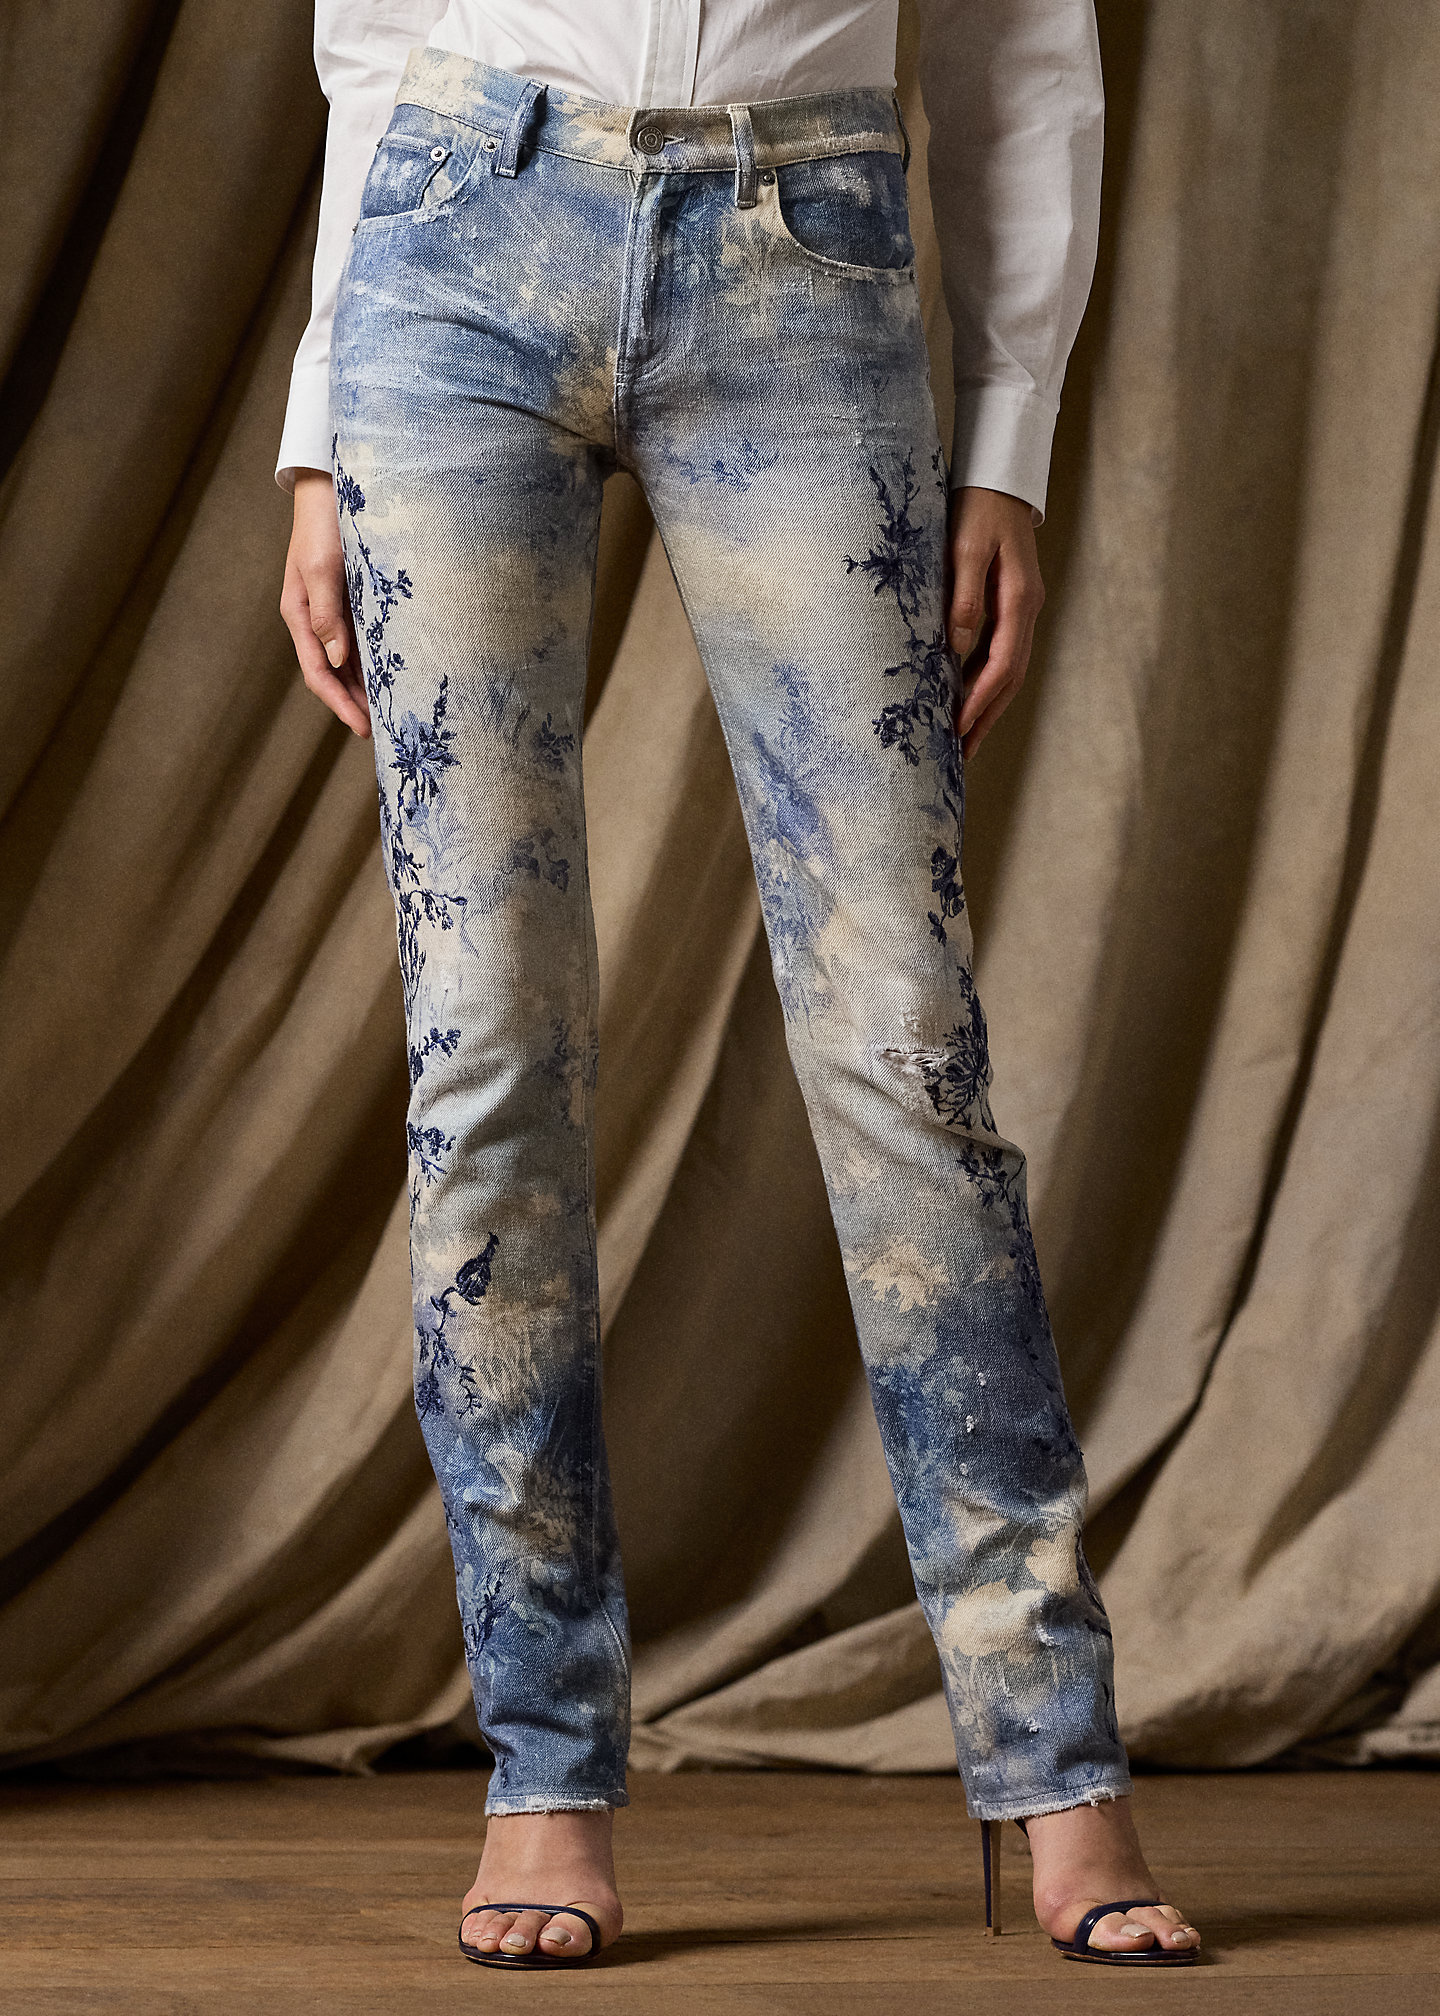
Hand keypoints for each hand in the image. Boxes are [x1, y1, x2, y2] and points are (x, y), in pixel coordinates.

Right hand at [280, 469, 369, 736]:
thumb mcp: (322, 566)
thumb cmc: (324, 523)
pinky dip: (374, 662)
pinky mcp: (350, 600)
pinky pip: (362, 640)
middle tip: (382, 733)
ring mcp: (332, 610)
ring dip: (366, 687)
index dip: (340, 704)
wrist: (331, 486)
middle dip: (354, 704)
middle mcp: (314, 618)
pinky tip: (393, 676)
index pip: (318, 673)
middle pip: (333, 674)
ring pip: (348, 661)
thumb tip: (337, 660)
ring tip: (390, 714)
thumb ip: (327, 613)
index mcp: (299, 615)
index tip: (362, 730)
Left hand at [946, 486, 1044, 758]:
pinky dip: (986, 681)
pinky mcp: (1010, 605)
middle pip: (1010, 678)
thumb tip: (956, 646)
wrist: (999, 478)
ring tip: (965, 736)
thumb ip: (964, 596)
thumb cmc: (978, 508)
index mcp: (1020, 600)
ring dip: (988, 705)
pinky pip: (1001, 653)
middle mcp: (1026, 610)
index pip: (1001, 665)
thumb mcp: (967, 548)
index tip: (958, 728)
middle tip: (963, 753)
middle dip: (987, 717)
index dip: (980, 700)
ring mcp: (1021, 609)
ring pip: (1008, 669)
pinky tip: (968, 696)